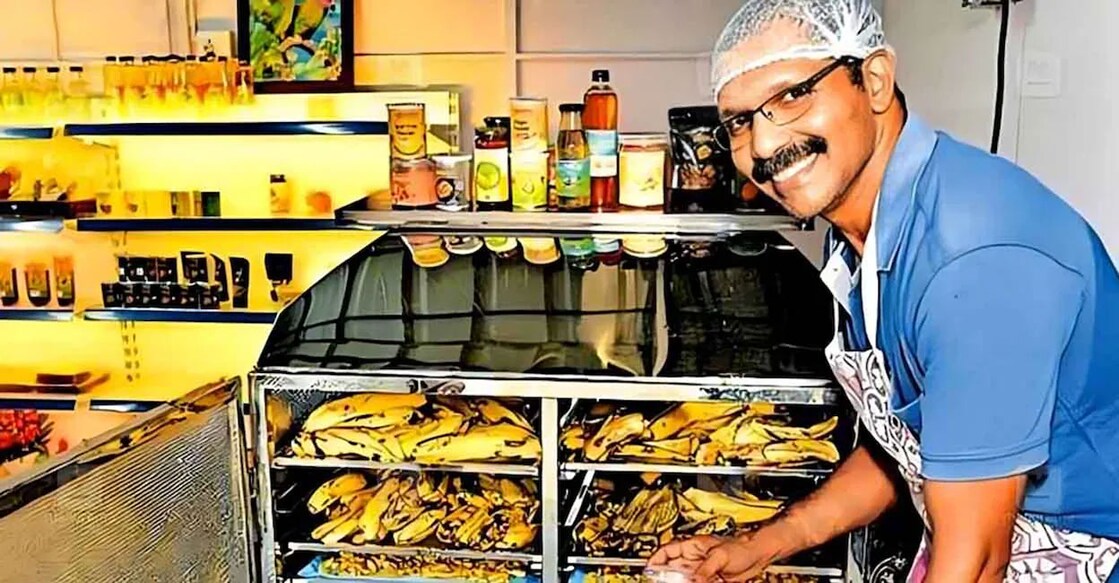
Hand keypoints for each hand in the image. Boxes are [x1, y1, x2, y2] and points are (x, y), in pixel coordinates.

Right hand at [648, 533, 776, 582]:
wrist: (758, 555)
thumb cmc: (743, 547)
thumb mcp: (720, 556)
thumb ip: (705, 569)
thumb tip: (694, 580)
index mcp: (694, 545)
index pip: (668, 550)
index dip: (656, 558)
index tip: (648, 568)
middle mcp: (696, 557)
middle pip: (673, 566)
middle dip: (665, 574)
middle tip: (659, 580)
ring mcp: (702, 569)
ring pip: (684, 578)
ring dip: (680, 580)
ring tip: (675, 582)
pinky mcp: (711, 578)